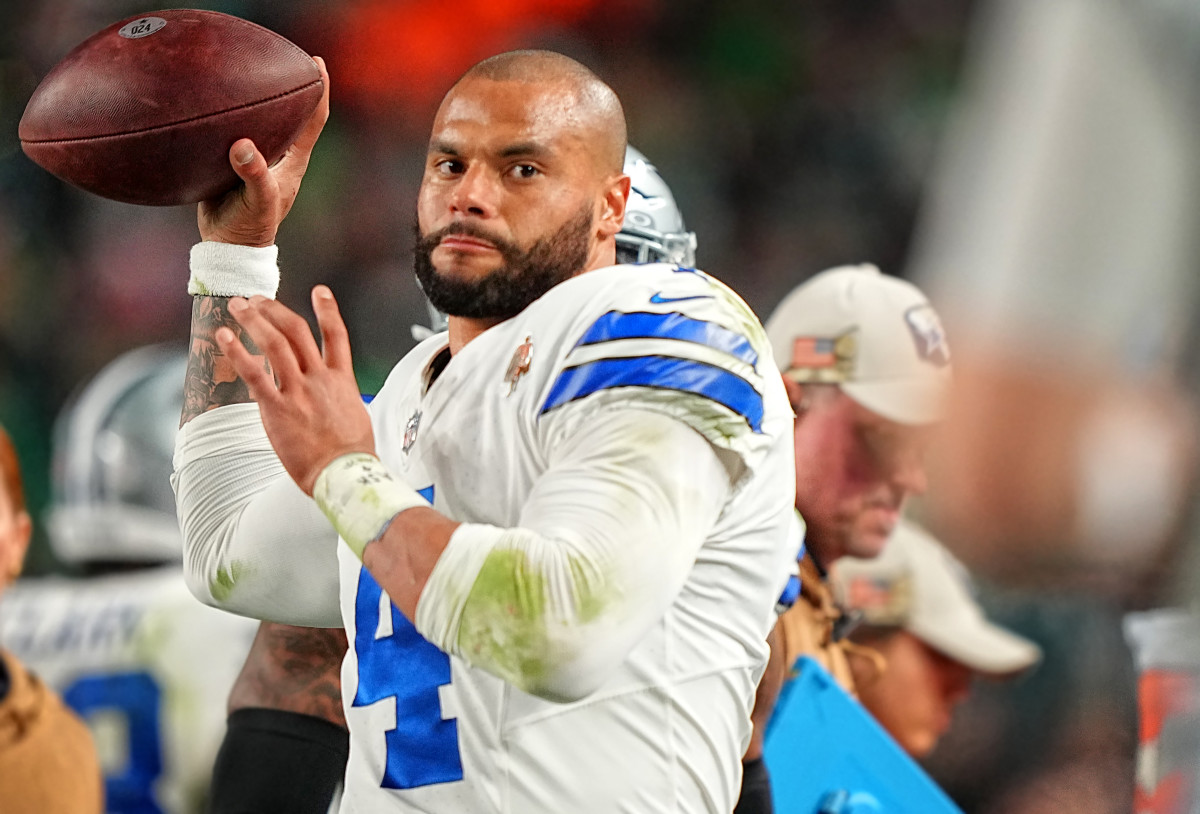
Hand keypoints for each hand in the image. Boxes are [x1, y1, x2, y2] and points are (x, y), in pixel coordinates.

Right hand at [198, 56, 330, 246]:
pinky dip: (233, 117)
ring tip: (250, 72)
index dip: (319, 91)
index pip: (313, 120)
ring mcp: (259, 160)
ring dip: (262, 100)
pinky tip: (218, 104)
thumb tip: (243, 146)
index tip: (317, 64)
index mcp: (293, 161)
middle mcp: (280, 156)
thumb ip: (254, 174)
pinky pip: (237, 134)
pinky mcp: (236, 164)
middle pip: (292, 114)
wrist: (228, 246)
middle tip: (286, 56)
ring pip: (264, 122)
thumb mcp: (257, 202)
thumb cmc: (250, 227)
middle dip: (292, 87)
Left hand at [215, 285, 373, 494]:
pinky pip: (254, 373)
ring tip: (238, 306)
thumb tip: (339, 404)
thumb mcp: (356, 418)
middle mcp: (320, 379)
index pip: (337, 336)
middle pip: (297, 332)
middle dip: (275, 310)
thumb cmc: (352, 456)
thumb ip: (343, 402)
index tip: (319, 291)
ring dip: (254, 320)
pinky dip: (237, 352)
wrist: (345, 474)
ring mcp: (299, 391)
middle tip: (258, 299)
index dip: (328, 310)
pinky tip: (224, 337)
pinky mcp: (278, 408)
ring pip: (276, 343)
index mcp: (342, 381)